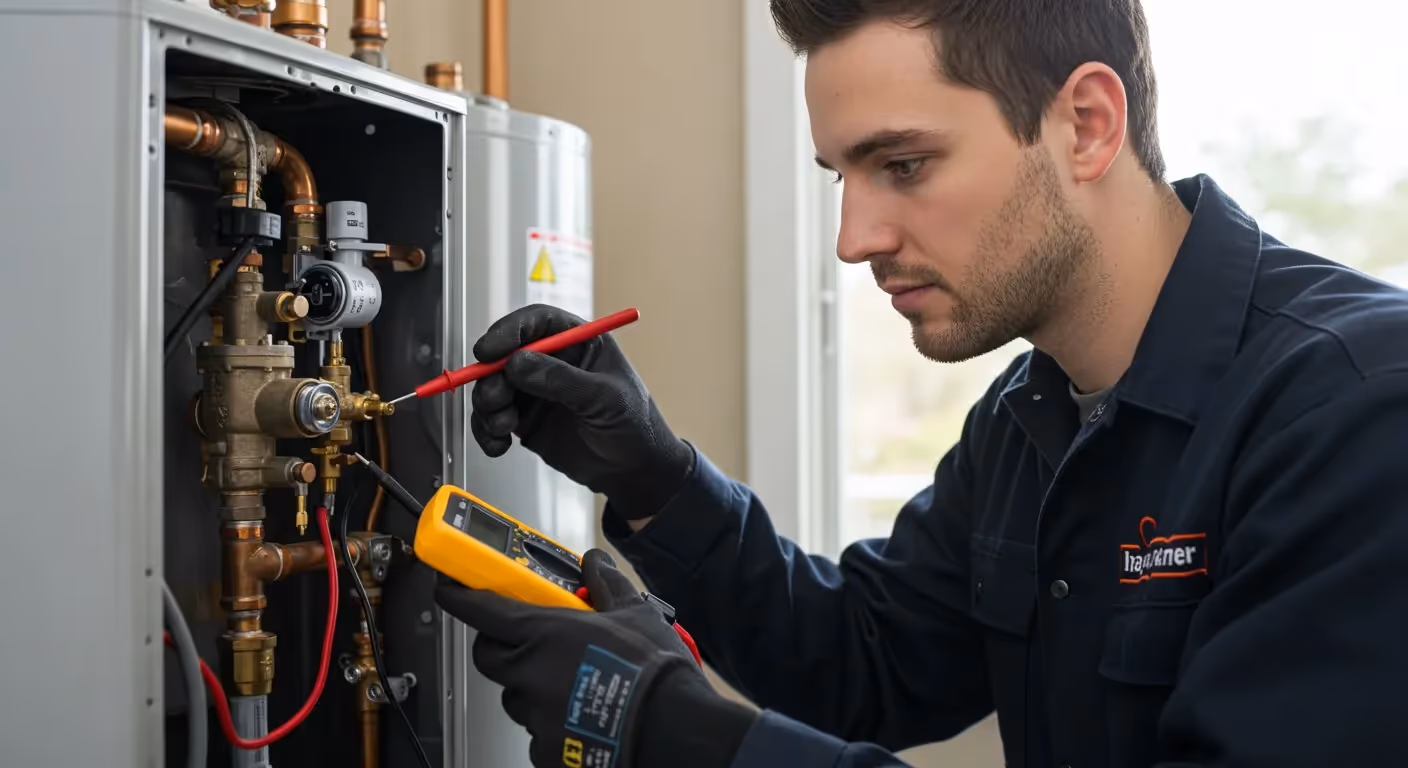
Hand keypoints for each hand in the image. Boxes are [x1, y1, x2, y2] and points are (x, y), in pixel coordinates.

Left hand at [436, 550, 754, 767]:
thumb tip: (596, 563)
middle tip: (526, 639)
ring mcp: (535, 716)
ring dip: (529, 685)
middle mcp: (530, 673)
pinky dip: (551, 722)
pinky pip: (535, 733)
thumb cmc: (653, 674)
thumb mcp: (635, 614)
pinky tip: (579, 715)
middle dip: (500, 645)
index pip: (481, 609)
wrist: (673, 729)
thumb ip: (607, 585)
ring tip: (568, 681)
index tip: (450, 588)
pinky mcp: (546, 751)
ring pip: (514, 695)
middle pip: (489, 655)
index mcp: (545, 633)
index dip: (460, 596)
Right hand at [470, 304, 693, 519]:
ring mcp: (536, 391)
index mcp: (578, 342)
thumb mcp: (605, 398)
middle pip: (505, 353)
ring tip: (502, 427)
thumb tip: (519, 363)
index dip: (509, 331)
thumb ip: (562, 380)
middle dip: (491, 375)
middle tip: (495, 398)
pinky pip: (492, 418)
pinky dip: (486, 431)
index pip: (537, 322)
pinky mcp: (525, 420)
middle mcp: (553, 362)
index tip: (489, 351)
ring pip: (493, 386)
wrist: (633, 471)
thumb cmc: (634, 425)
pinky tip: (498, 445)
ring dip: (488, 406)